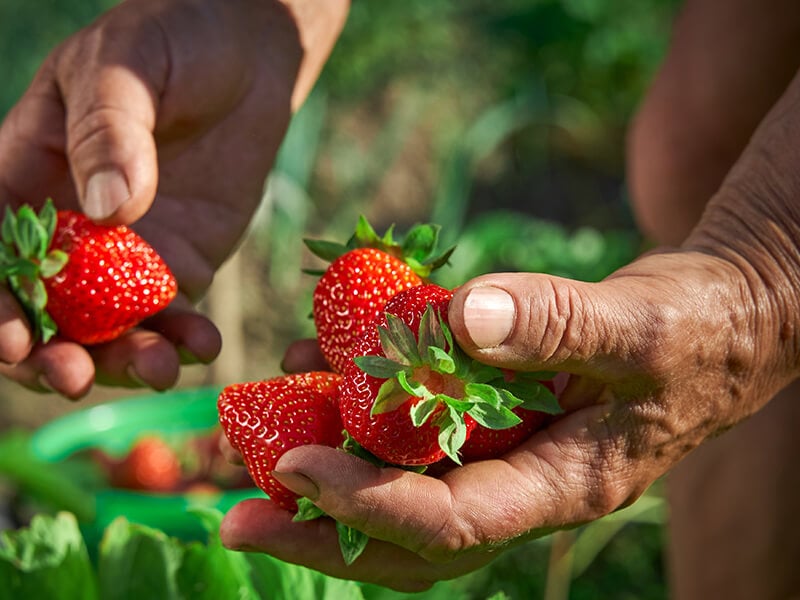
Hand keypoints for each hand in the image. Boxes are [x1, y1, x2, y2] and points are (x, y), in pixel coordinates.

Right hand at [0, 0, 347, 397]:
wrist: (244, 56)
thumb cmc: (168, 41)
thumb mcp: (125, 67)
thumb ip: (109, 131)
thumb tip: (110, 209)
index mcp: (25, 176)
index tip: (16, 344)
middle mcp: (70, 227)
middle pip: (46, 308)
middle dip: (55, 353)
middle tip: (79, 379)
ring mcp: (127, 253)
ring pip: (110, 326)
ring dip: (126, 360)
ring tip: (159, 371)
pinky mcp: (180, 263)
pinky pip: (176, 315)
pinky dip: (185, 338)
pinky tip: (203, 347)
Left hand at [219, 240, 795, 590]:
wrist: (715, 324)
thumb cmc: (693, 331)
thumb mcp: (638, 324)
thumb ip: (556, 324)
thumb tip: (461, 321)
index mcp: (561, 484)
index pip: (452, 526)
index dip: (368, 506)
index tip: (293, 470)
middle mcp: (523, 486)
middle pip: (409, 540)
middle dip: (322, 533)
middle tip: (235, 517)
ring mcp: (505, 455)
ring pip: (403, 489)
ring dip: (328, 470)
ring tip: (256, 437)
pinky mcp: (491, 418)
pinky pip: (417, 431)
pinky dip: (363, 411)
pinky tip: (317, 366)